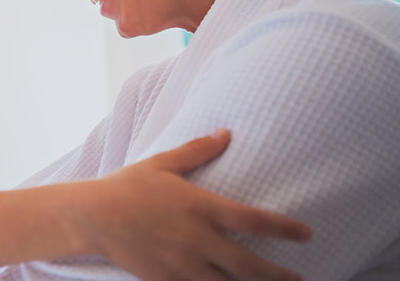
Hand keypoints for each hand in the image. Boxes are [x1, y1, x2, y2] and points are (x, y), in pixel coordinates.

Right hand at [87, 129, 311, 280]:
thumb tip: (225, 133)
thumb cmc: (127, 186)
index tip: (307, 234)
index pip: (254, 221)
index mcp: (201, 207)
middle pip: (251, 265)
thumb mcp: (163, 163)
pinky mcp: (168, 280)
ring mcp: (183, 264)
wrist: (92, 217)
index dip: (284, 228)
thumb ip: (197, 150)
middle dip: (280, 275)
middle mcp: (198, 240)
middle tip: (300, 279)